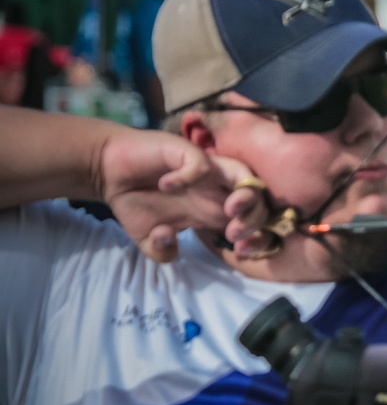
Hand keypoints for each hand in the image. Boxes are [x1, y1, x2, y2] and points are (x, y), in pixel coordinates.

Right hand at [98, 129, 273, 262]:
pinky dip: (189, 176)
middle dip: (255, 220)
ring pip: (245, 176)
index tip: (241, 251)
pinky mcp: (187, 153)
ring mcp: (206, 171)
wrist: (110, 169)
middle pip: (258, 201)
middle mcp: (216, 190)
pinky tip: (166, 185)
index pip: (251, 223)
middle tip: (233, 234)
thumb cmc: (134, 200)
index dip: (256, 238)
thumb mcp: (146, 237)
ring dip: (246, 195)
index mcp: (212, 211)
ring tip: (230, 209)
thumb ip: (160, 250)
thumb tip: (169, 244)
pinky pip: (201, 163)